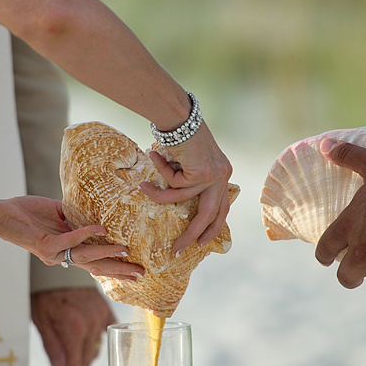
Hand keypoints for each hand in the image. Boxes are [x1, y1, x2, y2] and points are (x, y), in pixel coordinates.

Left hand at [0, 196, 143, 279]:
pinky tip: (101, 229)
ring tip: (126, 252)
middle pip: (96, 267)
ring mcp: (54, 254)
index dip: (115, 268)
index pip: (96, 263)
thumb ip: (77, 217)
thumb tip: (98, 212)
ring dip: (107, 255)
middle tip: (141, 274)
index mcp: (68, 251)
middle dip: (119, 270)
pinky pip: (70, 240)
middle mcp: (62, 257)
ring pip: (86, 257)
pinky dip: (86, 234)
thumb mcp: (59, 214)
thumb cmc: (28, 212)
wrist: (1, 214)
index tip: (135, 273)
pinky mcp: (45, 246)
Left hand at [31, 287, 115, 365]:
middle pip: (86, 360)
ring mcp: (102, 316)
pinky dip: (96, 345)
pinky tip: (87, 350)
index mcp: (74, 326)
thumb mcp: (40, 319)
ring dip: (84, 361)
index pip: (73, 365)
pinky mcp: (107, 310)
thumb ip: (52, 346)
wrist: (60, 264)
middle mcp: (92, 323)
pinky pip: (105, 335)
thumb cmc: (45, 292)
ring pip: (96, 350)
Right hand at [138, 123, 232, 254]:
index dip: (213, 226)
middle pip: (209, 214)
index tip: (203, 242)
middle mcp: (222, 176)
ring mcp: (214, 175)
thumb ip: (188, 179)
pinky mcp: (202, 173)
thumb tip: (175, 200)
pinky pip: (174, 183)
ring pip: (182, 198)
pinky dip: (161, 172)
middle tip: (179, 250)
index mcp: (222, 174)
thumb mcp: (187, 161)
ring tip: (143, 188)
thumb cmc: (179, 134)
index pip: (222, 207)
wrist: (179, 116)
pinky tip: (155, 156)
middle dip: (193, 234)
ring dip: (159, 195)